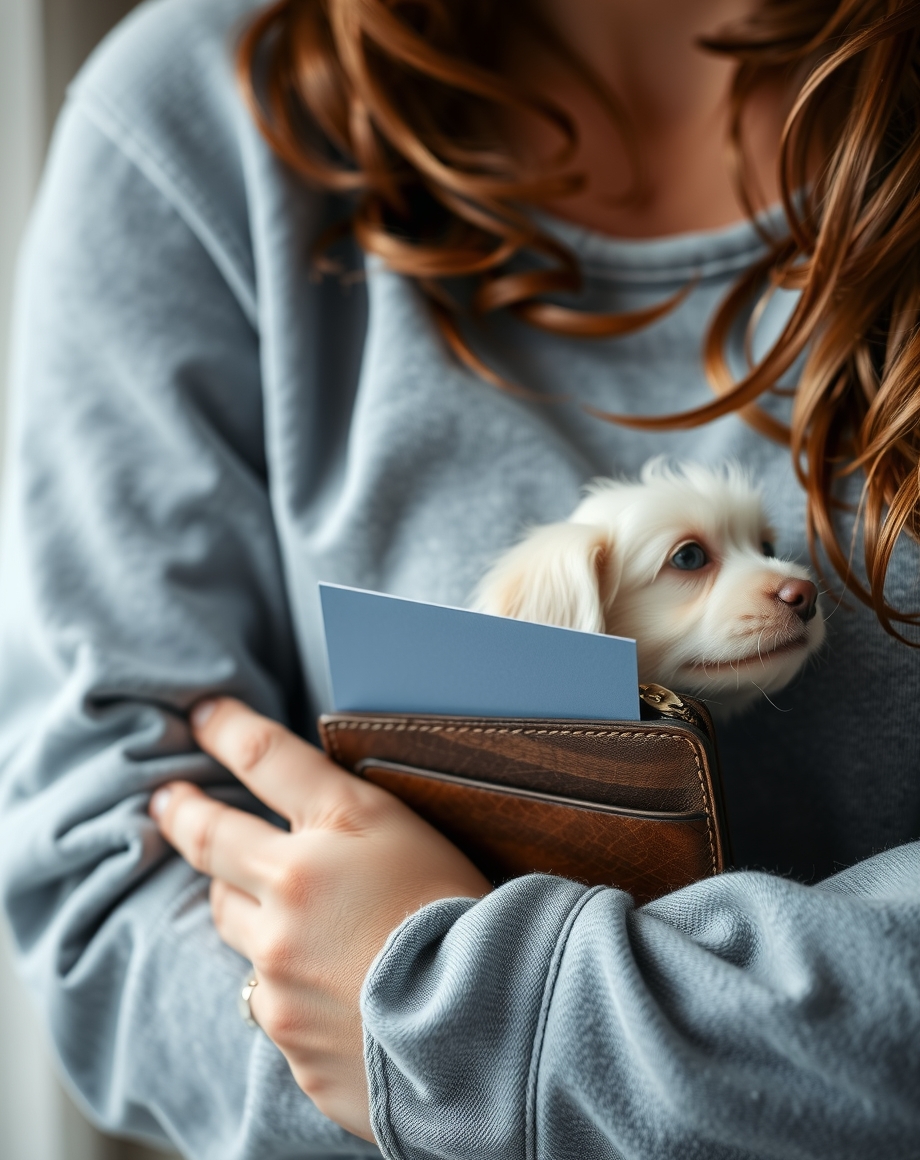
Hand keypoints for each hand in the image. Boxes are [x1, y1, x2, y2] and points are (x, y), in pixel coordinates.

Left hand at [150, 698, 490, 1140]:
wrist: (492, 1028)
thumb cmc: (470, 917)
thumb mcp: (417, 837)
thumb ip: (348, 819)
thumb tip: (298, 814)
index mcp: (339, 829)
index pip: (266, 756)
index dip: (226, 727)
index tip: (201, 714)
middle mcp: (292, 891)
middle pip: (212, 840)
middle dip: (184, 812)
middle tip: (168, 799)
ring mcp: (279, 967)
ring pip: (233, 921)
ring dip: (245, 905)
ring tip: (277, 908)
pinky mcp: (284, 1030)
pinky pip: (269, 994)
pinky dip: (289, 981)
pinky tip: (334, 987)